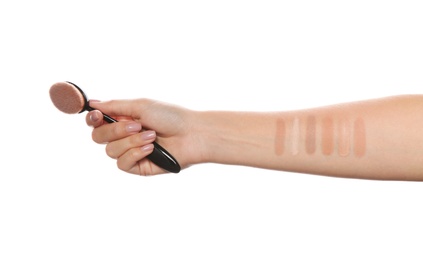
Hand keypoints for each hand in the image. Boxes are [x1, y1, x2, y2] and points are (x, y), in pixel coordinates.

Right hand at [85, 98, 202, 175]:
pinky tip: (151, 148)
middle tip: (137, 125)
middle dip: (115, 131)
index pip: (97, 122)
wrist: (192, 135)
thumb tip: (92, 103)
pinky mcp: (138, 166)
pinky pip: (122, 163)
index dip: (92, 119)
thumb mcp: (141, 106)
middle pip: (98, 137)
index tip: (97, 115)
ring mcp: (131, 152)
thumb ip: (115, 106)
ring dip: (131, 142)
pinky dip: (135, 153)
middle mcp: (124, 136)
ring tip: (151, 136)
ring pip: (110, 151)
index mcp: (124, 119)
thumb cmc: (171, 117)